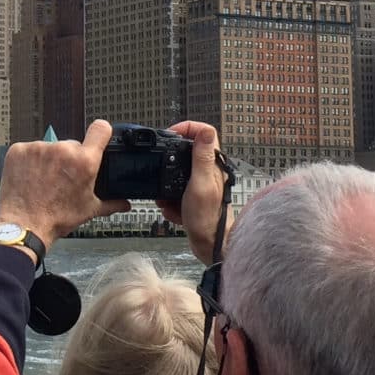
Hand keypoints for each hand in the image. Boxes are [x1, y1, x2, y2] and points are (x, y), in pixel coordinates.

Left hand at [0, 119, 128, 248]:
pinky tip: (29, 177)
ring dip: (48, 160)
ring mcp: (38, 148)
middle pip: (72, 145)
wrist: (25, 225)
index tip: (99, 136)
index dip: (101, 132)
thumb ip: (111, 203)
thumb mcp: (89, 210)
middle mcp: (62, 150)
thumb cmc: (57, 218)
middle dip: (69, 159)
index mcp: (84, 162)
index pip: (100, 129)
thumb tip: (125, 204)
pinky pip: (29, 150)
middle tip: (63, 178)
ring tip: (44, 181)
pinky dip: (29, 161)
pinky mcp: (19, 150)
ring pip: (49, 148)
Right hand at [165, 120, 230, 264]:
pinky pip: (176, 191)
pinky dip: (171, 201)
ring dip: (168, 186)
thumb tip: (206, 130)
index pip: (204, 132)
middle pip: (187, 152)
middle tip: (161, 169)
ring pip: (178, 173)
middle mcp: (209, 171)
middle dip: (170, 161)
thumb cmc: (207, 218)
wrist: (209, 246)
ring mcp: (201, 184)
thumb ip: (202, 157)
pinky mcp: (194, 198)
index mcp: (213, 164)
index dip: (186, 128)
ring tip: (167, 199)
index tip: (170, 135)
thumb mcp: (200, 184)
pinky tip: (173, 210)